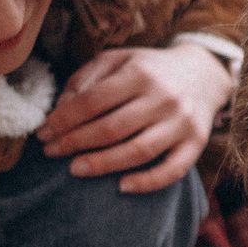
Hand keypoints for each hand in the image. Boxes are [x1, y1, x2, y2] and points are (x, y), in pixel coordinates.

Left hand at [37, 44, 231, 193]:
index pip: (93, 101)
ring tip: (75, 169)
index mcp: (140, 72)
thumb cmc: (150, 69)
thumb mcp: (118, 59)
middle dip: (75, 142)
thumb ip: (87, 78)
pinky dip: (147, 182)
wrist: (203, 74)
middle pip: (111, 128)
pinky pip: (172, 170)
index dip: (64, 119)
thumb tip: (60, 109)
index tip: (43, 133)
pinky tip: (122, 187)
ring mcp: (181, 122)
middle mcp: (163, 97)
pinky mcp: (196, 143)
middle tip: (51, 152)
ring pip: (138, 151)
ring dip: (102, 164)